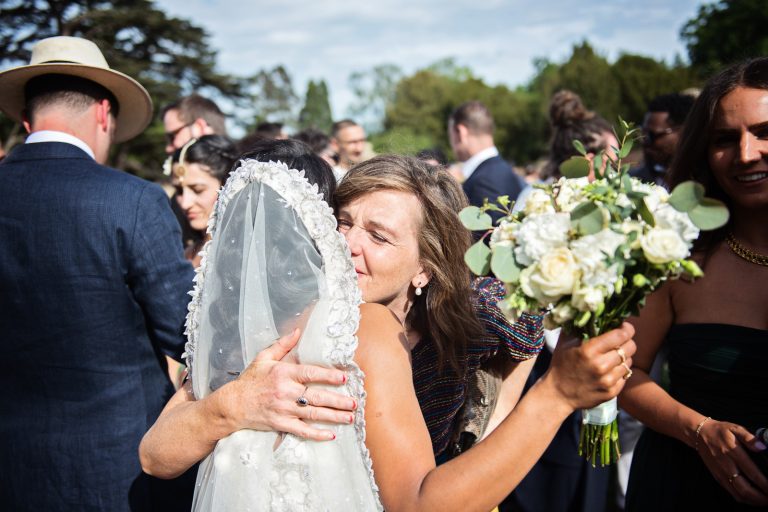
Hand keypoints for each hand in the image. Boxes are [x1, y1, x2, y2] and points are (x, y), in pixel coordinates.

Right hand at [219, 328, 355, 440]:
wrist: (232, 405)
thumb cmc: (250, 380)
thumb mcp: (264, 358)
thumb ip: (283, 345)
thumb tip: (298, 330)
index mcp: (283, 374)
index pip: (310, 374)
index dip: (329, 376)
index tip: (344, 378)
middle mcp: (286, 392)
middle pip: (317, 397)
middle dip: (338, 401)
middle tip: (354, 403)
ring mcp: (283, 410)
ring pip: (313, 414)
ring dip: (333, 416)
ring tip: (350, 418)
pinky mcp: (280, 424)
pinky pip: (302, 431)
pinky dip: (317, 434)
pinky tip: (331, 435)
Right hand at [545, 322, 636, 410]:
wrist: (557, 394)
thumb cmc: (561, 363)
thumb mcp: (565, 342)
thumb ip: (579, 326)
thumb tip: (592, 310)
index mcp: (589, 350)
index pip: (621, 335)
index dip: (626, 329)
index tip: (624, 327)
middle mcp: (600, 366)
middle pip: (630, 348)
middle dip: (627, 342)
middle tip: (620, 342)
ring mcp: (607, 381)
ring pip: (629, 362)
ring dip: (623, 357)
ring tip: (612, 357)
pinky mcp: (611, 393)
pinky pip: (625, 377)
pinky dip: (619, 372)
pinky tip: (609, 370)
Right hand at [696, 420, 767, 505]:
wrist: (699, 434)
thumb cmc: (720, 431)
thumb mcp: (735, 428)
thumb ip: (749, 437)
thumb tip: (762, 446)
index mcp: (733, 453)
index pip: (752, 473)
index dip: (765, 484)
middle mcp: (726, 466)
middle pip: (745, 489)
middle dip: (761, 498)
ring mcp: (721, 473)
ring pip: (738, 494)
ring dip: (753, 501)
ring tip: (765, 500)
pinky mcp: (717, 477)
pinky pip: (732, 493)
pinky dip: (744, 499)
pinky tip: (752, 498)